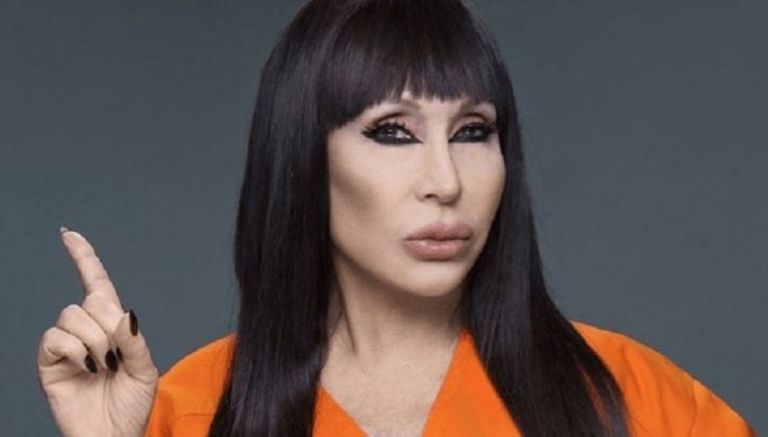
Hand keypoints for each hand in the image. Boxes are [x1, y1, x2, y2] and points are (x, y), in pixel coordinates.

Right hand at [37, 228, 158, 436]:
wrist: (114, 436)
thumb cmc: (131, 405)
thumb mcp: (146, 369)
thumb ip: (136, 339)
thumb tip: (123, 313)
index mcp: (112, 327)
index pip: (96, 284)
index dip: (83, 258)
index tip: (68, 234)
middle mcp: (86, 330)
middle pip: (91, 300)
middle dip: (110, 326)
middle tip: (118, 357)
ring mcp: (66, 346)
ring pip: (73, 316)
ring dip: (96, 342)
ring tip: (103, 367)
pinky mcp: (49, 363)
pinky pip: (56, 337)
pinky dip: (76, 350)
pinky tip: (86, 368)